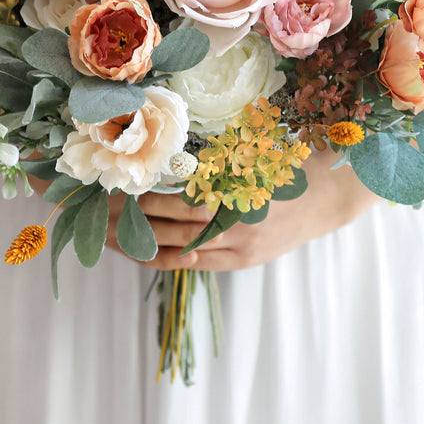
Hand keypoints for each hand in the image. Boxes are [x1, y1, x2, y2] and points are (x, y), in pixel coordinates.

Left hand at [108, 148, 377, 271]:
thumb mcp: (249, 159)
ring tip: (106, 233)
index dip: (143, 199)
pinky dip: (164, 258)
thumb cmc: (285, 167)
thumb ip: (212, 168)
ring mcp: (238, 249)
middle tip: (96, 213)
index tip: (114, 189)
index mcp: (235, 193)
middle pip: (170, 229)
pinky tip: (140, 251)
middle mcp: (235, 225)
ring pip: (177, 251)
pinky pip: (194, 263)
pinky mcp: (242, 262)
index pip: (177, 202)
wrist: (327, 198)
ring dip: (140, 243)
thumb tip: (162, 162)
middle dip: (131, 222)